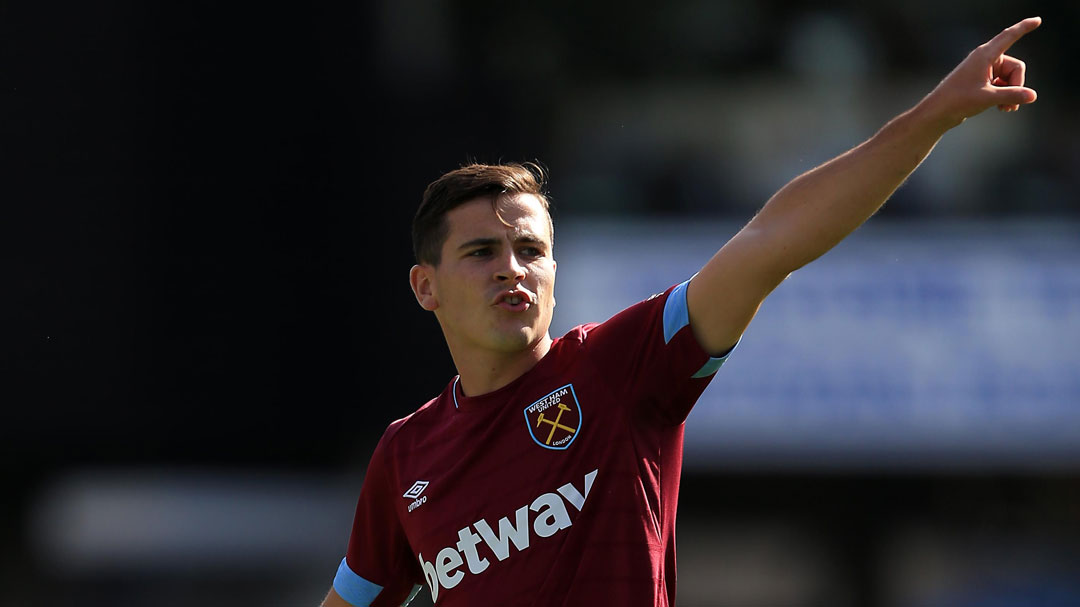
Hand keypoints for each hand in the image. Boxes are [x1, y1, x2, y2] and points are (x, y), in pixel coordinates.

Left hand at [922, 17, 1040, 127]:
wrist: (938, 113)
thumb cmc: (958, 101)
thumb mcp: (988, 98)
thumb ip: (1012, 95)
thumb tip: (1033, 96)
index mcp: (985, 55)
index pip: (1009, 36)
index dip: (1024, 28)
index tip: (1038, 20)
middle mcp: (985, 59)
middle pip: (1016, 68)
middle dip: (1017, 85)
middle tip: (1011, 104)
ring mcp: (984, 70)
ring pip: (1011, 78)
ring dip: (1011, 93)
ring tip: (1007, 109)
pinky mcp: (983, 80)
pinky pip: (1003, 84)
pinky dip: (1005, 95)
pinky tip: (1002, 108)